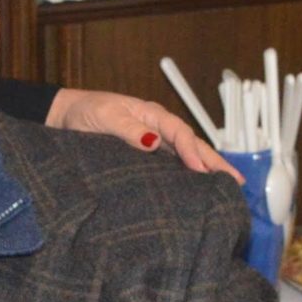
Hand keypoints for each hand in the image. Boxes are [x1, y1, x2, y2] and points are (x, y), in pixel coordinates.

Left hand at [47, 87, 237, 181]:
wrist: (65, 117)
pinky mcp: (146, 157)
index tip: (201, 170)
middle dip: (215, 162)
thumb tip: (154, 142)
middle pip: (192, 144)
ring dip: (207, 169)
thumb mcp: (104, 117)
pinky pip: (173, 165)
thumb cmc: (84, 113)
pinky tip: (198, 189)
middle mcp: (157, 128)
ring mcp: (155, 142)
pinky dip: (188, 176)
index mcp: (151, 115)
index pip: (179, 133)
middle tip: (236, 181)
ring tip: (227, 186)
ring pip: (187, 155)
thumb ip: (128, 129)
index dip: (192, 152)